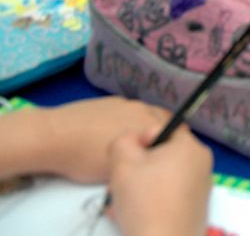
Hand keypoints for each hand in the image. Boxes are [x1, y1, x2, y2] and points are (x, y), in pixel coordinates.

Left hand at [34, 98, 168, 182]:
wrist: (52, 136)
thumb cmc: (84, 158)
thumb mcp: (116, 170)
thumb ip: (140, 162)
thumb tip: (148, 160)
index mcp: (148, 126)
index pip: (177, 131)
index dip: (174, 143)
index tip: (168, 154)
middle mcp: (142, 109)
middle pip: (164, 119)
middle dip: (162, 132)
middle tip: (152, 149)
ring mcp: (126, 102)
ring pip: (146, 113)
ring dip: (146, 124)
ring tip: (131, 141)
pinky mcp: (111, 99)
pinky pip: (129, 110)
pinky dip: (128, 119)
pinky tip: (111, 131)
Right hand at [107, 126, 212, 235]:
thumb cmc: (145, 202)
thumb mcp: (122, 162)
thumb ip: (123, 141)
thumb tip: (133, 140)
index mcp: (191, 147)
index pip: (165, 128)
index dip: (142, 138)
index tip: (128, 157)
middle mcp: (202, 164)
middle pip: (162, 155)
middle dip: (137, 167)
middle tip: (120, 182)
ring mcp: (200, 188)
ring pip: (161, 177)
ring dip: (138, 186)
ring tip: (121, 202)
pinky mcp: (194, 208)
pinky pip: (168, 195)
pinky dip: (150, 202)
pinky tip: (131, 215)